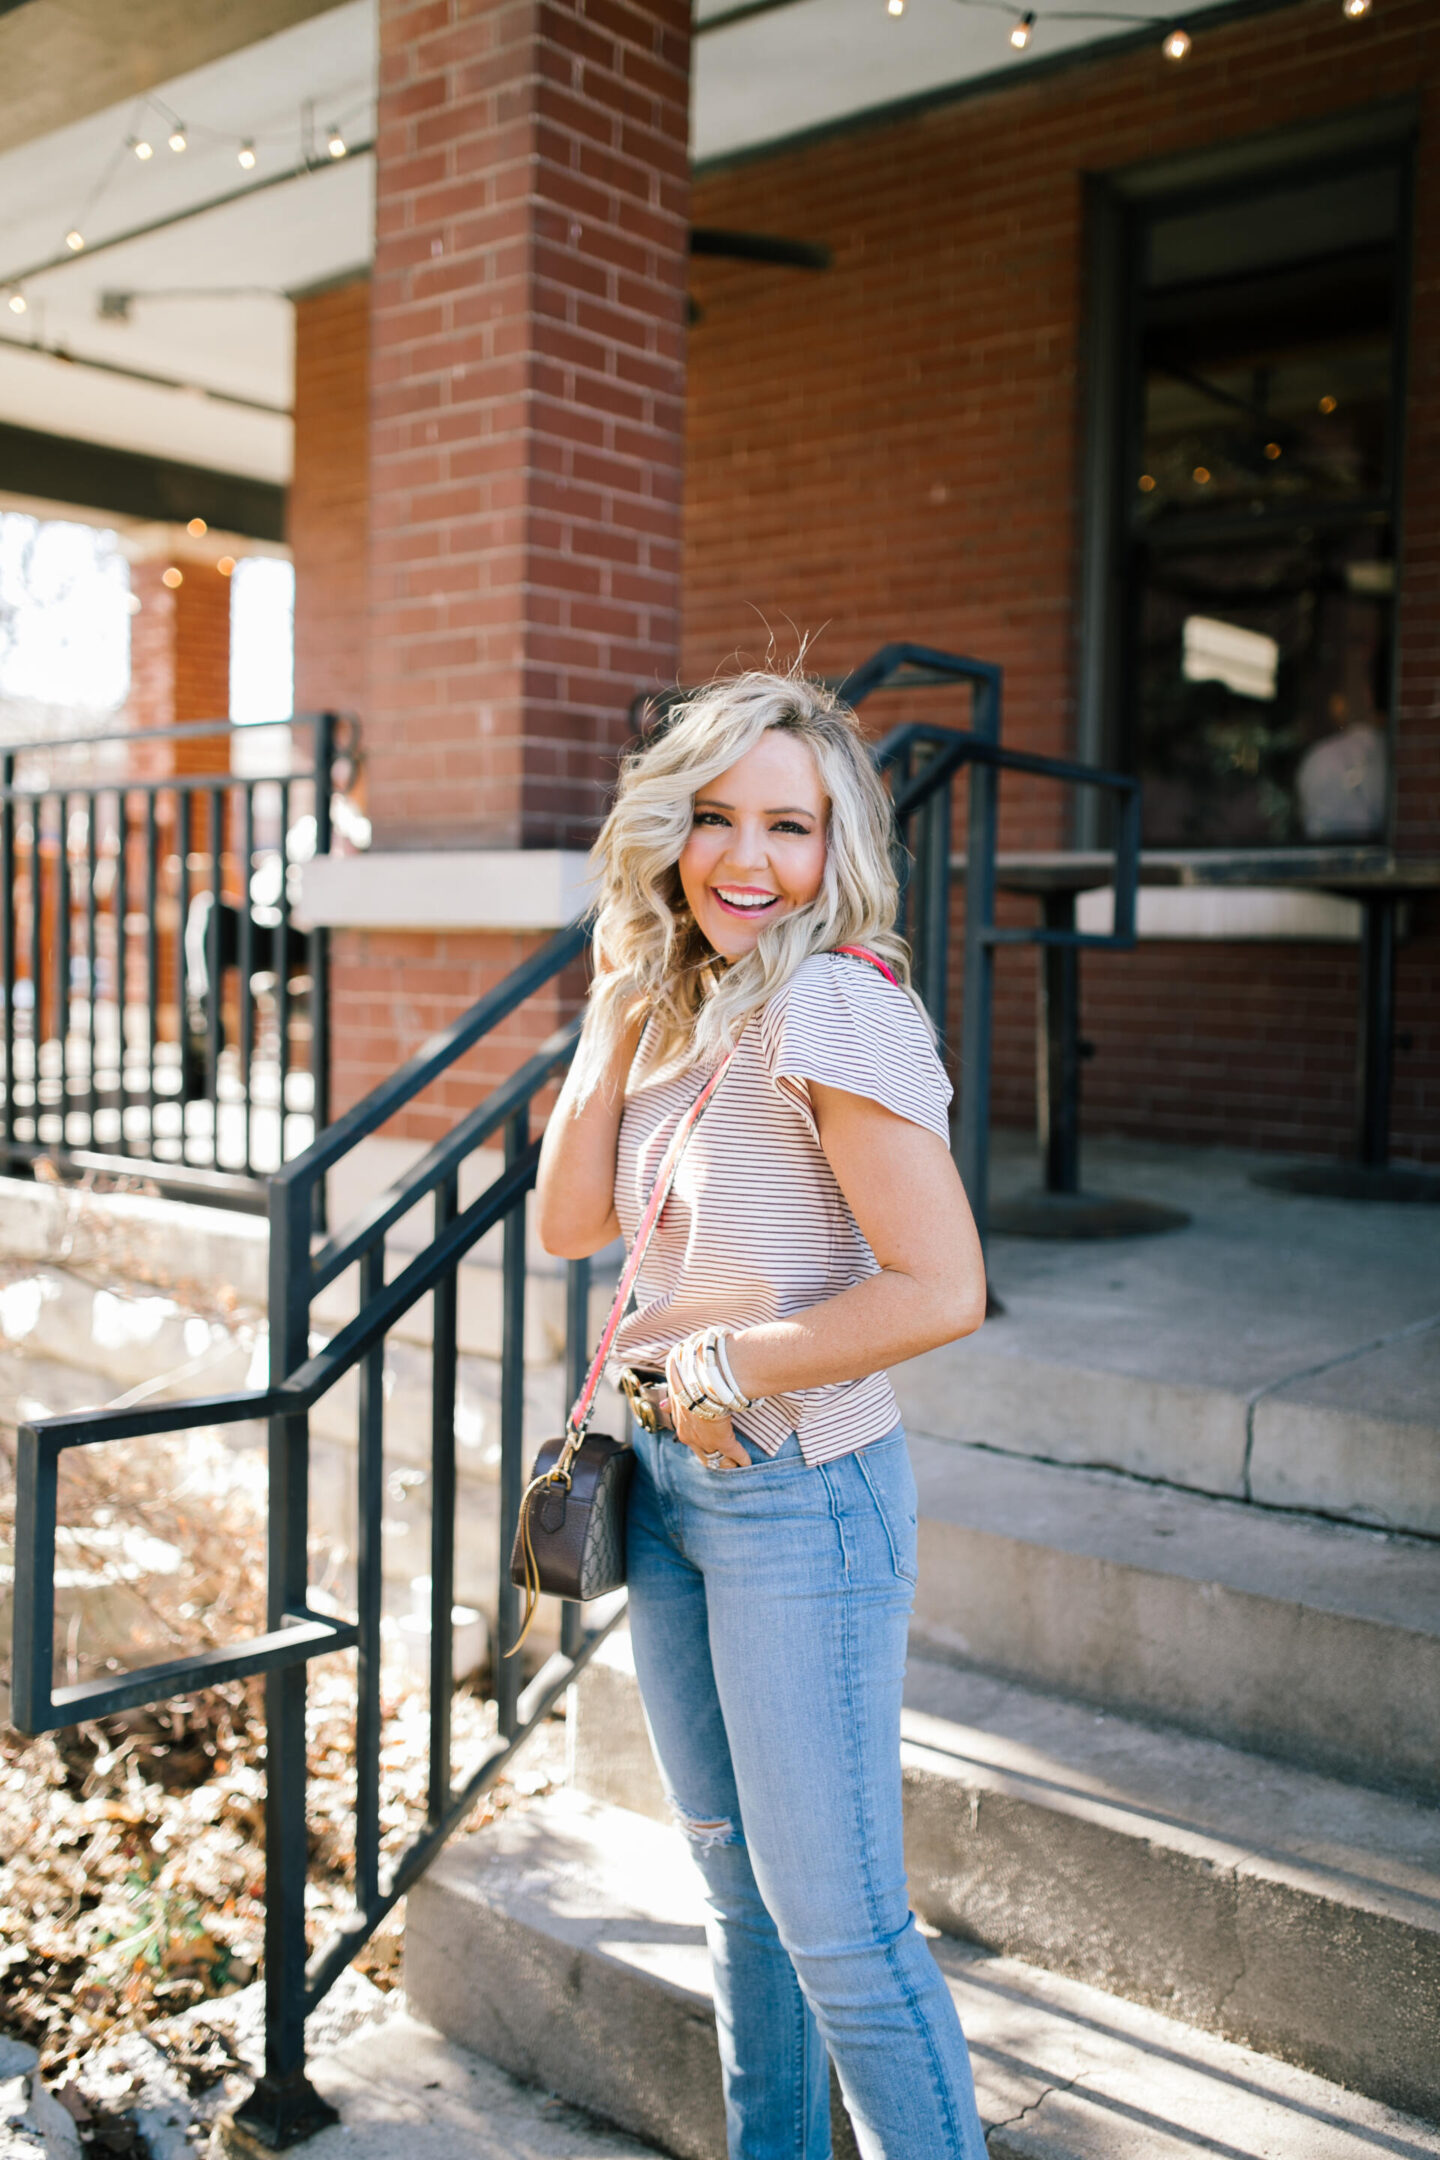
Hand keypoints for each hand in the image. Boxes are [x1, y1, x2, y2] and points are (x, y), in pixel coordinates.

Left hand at [660, 1351, 748, 1469]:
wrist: (700, 1385)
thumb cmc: (687, 1386)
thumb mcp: (676, 1392)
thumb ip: (672, 1401)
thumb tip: (662, 1406)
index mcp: (682, 1427)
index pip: (692, 1440)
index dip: (700, 1444)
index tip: (707, 1447)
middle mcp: (691, 1438)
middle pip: (704, 1456)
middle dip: (713, 1460)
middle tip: (722, 1463)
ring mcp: (707, 1442)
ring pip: (718, 1460)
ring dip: (726, 1463)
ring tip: (735, 1467)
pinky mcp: (723, 1442)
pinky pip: (735, 1454)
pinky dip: (742, 1459)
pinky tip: (747, 1463)